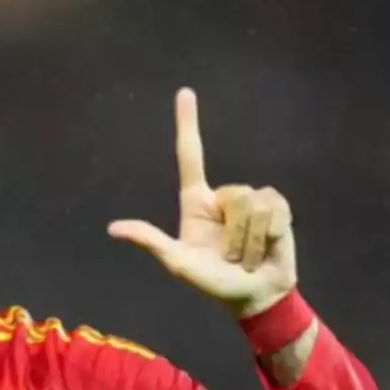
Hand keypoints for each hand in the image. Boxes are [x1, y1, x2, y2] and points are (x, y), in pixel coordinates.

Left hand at [107, 88, 297, 316]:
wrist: (254, 296)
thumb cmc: (212, 282)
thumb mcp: (178, 263)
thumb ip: (151, 242)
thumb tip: (113, 228)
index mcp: (196, 203)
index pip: (191, 156)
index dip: (188, 124)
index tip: (184, 93)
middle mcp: (223, 196)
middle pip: (230, 193)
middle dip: (232, 233)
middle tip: (229, 257)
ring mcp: (252, 200)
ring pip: (252, 202)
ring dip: (248, 239)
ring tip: (246, 255)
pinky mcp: (277, 208)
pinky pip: (273, 208)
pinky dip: (269, 234)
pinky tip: (267, 247)